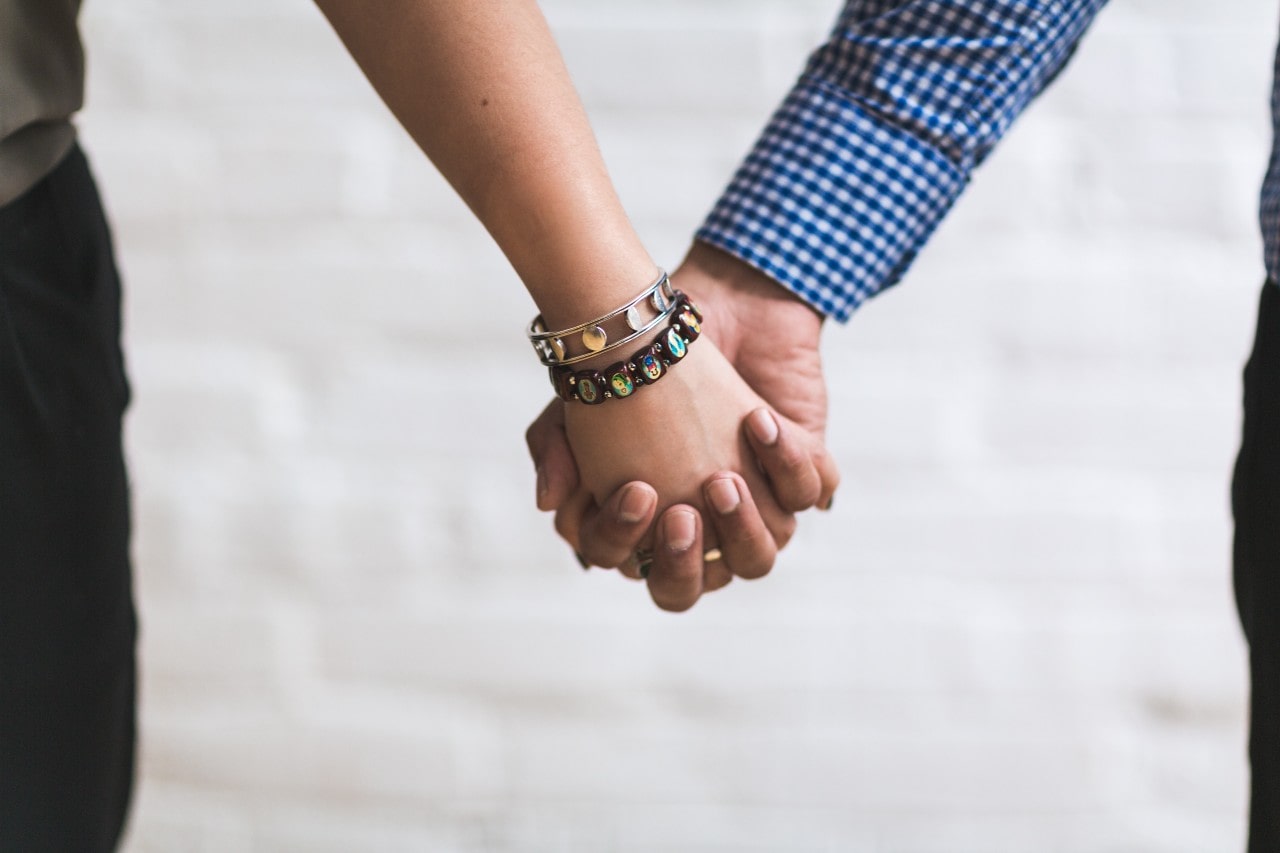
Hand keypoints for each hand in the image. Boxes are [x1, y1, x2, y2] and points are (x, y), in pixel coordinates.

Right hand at [526, 243, 837, 609]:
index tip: (637, 491)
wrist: (713, 298)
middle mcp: (706, 527)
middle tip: (683, 514)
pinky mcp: (801, 470)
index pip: (639, 568)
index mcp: (651, 526)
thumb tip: (549, 506)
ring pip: (760, 556)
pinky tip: (759, 422)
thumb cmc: (643, 359)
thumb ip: (556, 450)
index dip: (632, 544)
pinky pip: (808, 494)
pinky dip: (788, 466)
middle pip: (697, 584)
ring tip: (723, 478)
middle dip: (688, 561)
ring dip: (743, 527)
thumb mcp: (583, 400)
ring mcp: (757, 505)